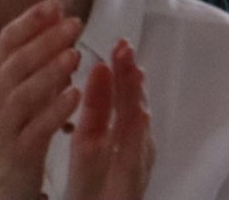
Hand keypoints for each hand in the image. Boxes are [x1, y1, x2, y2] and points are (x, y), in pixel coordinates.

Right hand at [0, 0, 83, 199]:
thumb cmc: (20, 122)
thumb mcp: (25, 84)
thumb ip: (39, 53)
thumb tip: (59, 13)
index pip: (6, 42)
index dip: (29, 22)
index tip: (56, 3)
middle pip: (14, 65)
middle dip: (44, 42)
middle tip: (75, 23)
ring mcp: (4, 127)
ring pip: (19, 97)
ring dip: (48, 74)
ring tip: (75, 56)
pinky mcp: (18, 153)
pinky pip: (33, 131)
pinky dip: (52, 112)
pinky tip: (74, 95)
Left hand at [64, 41, 152, 199]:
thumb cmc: (94, 189)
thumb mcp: (91, 147)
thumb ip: (98, 113)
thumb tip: (100, 73)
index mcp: (119, 136)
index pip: (120, 99)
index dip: (120, 72)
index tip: (117, 44)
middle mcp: (134, 146)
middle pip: (131, 105)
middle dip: (129, 75)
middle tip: (124, 44)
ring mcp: (136, 164)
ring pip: (137, 126)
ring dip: (137, 98)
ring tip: (134, 69)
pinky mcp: (131, 183)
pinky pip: (134, 155)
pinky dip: (137, 133)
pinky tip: (137, 112)